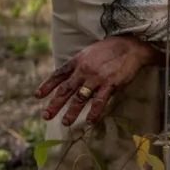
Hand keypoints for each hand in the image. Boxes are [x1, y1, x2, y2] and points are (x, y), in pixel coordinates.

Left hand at [36, 36, 159, 125]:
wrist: (131, 46)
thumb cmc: (111, 50)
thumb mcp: (90, 53)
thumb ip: (79, 64)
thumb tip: (70, 77)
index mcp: (77, 62)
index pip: (58, 75)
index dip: (47, 85)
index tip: (38, 96)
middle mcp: (84, 70)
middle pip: (66, 89)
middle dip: (55, 104)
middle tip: (46, 116)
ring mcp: (97, 78)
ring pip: (80, 98)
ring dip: (72, 111)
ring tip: (66, 122)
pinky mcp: (111, 84)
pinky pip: (100, 101)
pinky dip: (94, 112)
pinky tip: (90, 120)